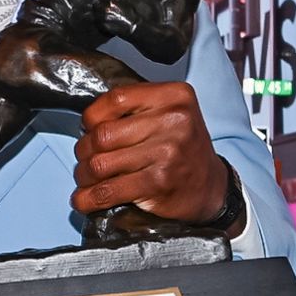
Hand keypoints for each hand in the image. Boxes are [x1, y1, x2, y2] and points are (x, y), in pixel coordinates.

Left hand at [71, 82, 240, 234]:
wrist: (212, 188)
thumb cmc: (183, 148)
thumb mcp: (170, 112)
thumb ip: (135, 107)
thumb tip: (88, 121)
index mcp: (174, 96)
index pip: (116, 99)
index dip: (92, 116)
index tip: (89, 127)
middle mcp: (173, 121)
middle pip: (102, 134)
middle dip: (84, 150)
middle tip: (86, 158)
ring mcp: (166, 153)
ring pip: (100, 163)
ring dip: (84, 174)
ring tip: (86, 178)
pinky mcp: (158, 183)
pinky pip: (108, 191)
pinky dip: (89, 198)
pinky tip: (85, 200)